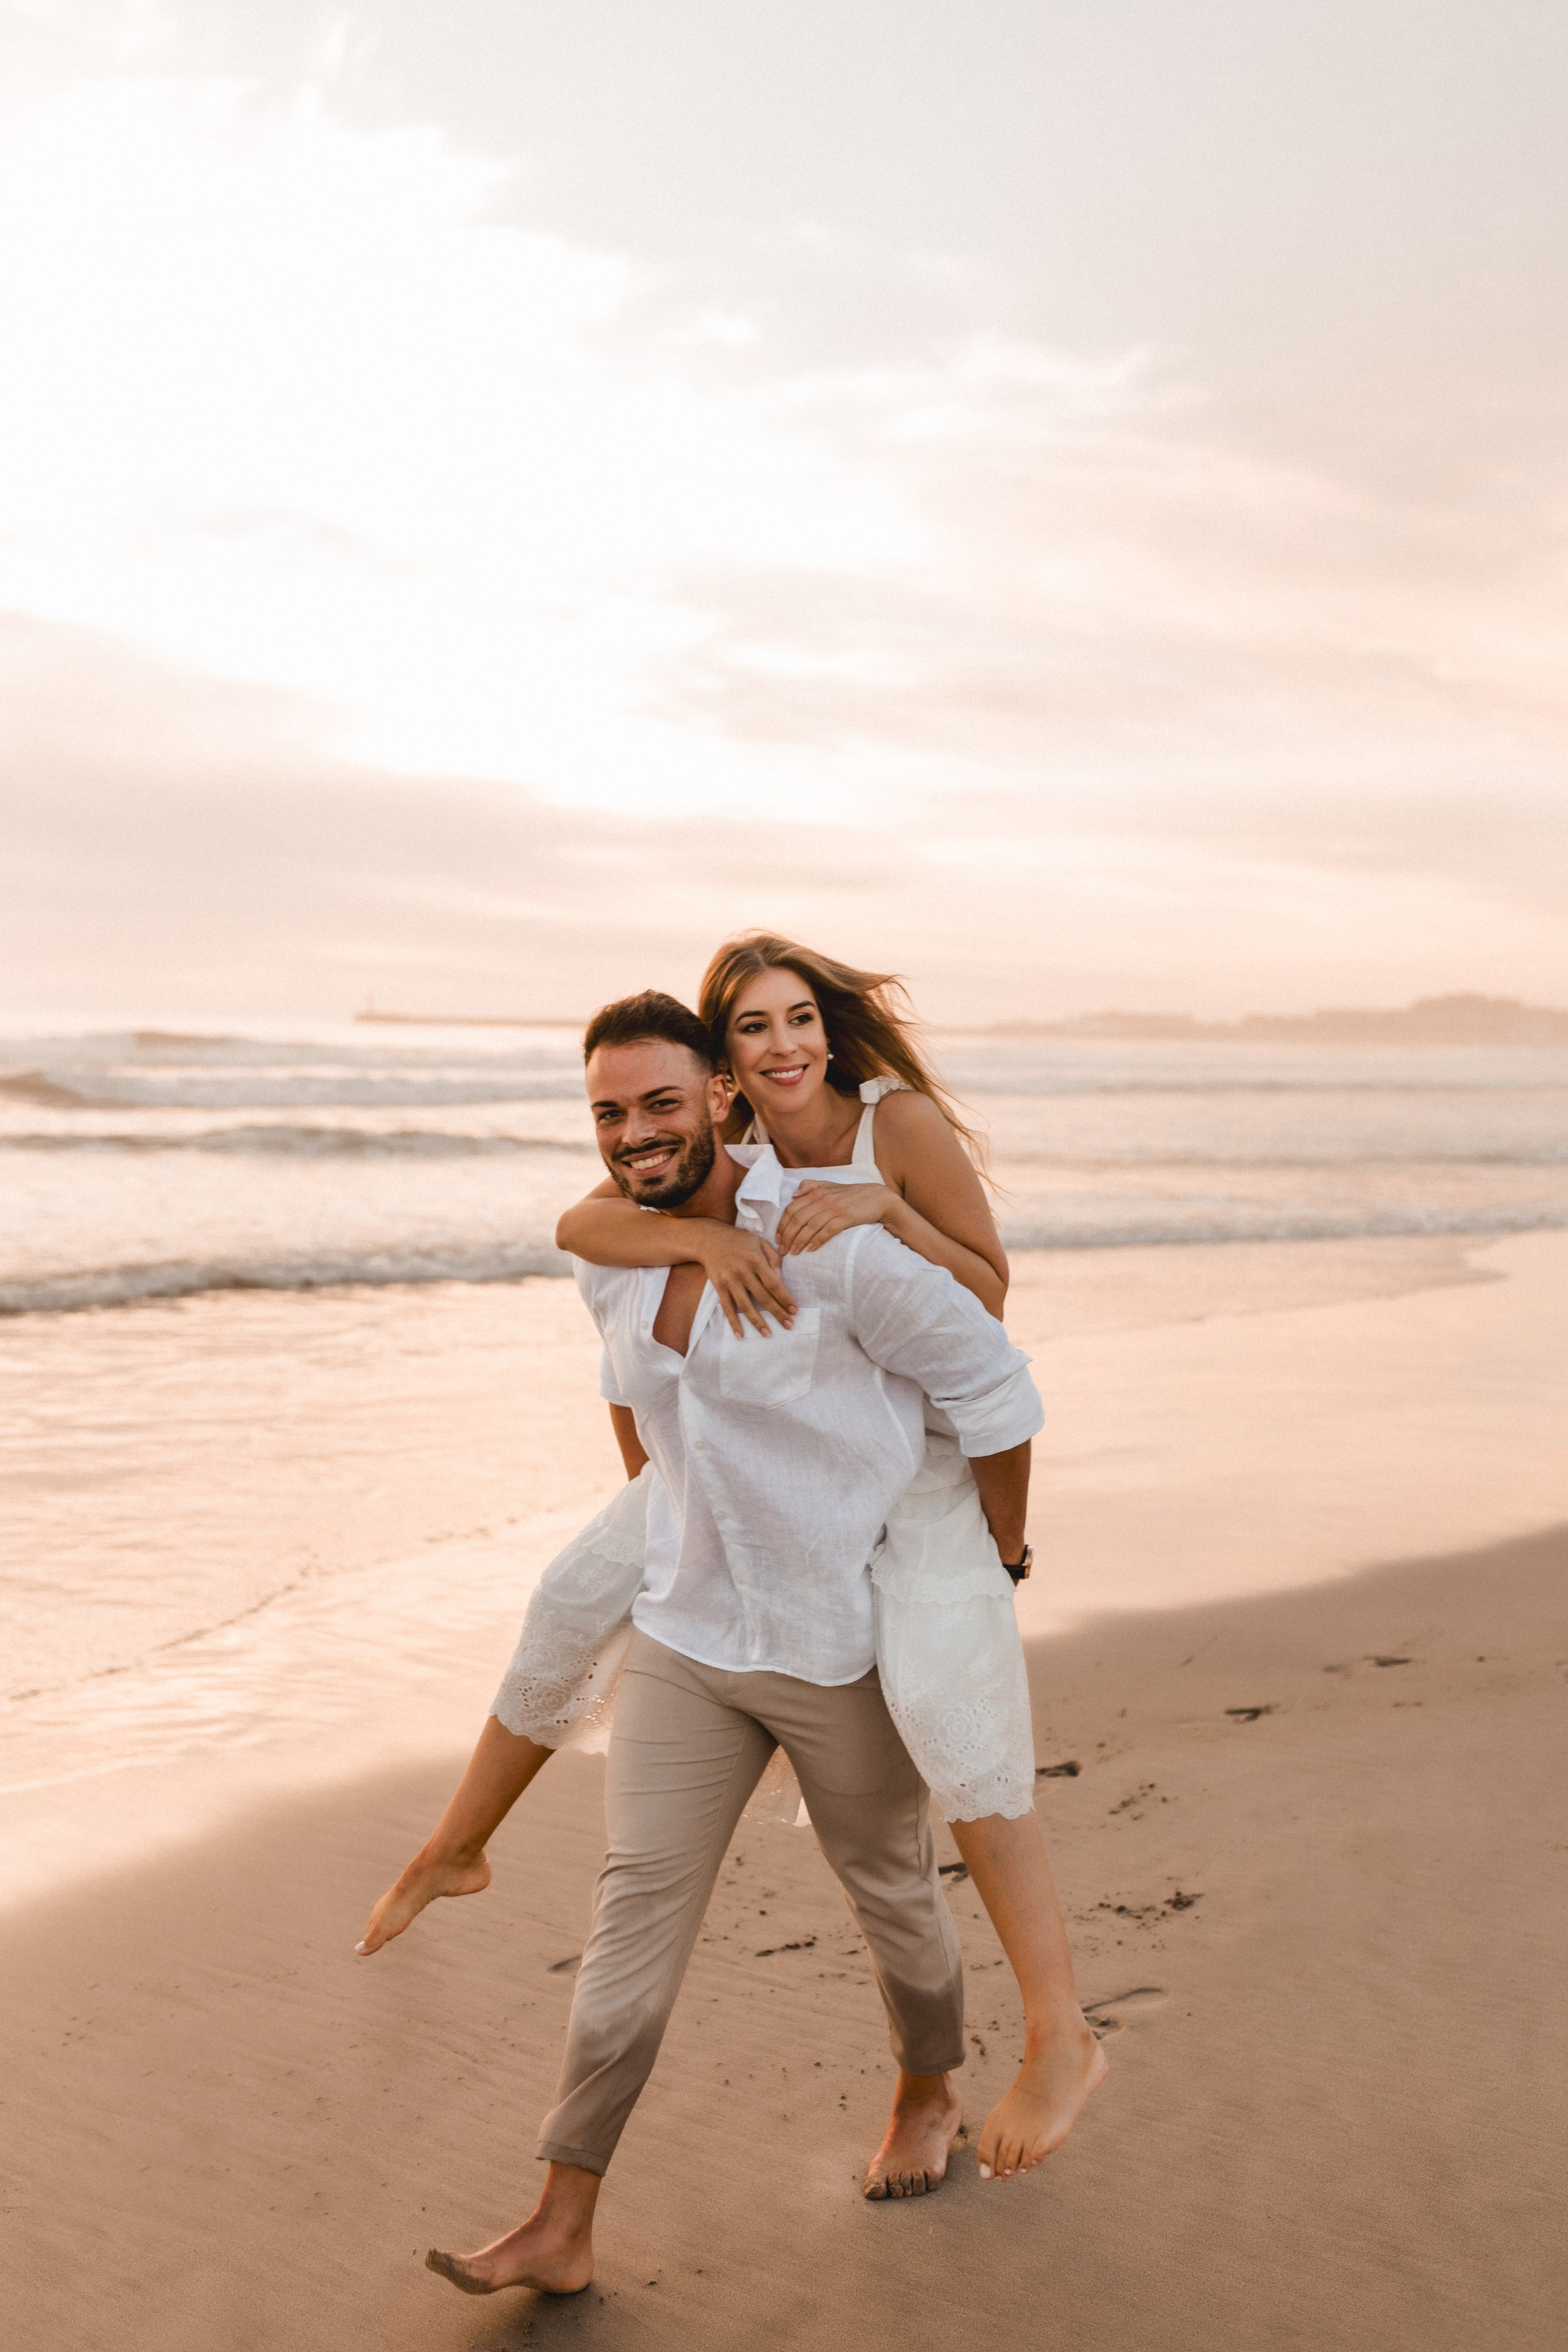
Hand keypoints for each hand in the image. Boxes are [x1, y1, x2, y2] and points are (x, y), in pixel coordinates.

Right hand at [691, 1221, 796, 1335]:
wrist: (709, 1239)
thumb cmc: (739, 1240)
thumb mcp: (760, 1242)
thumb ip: (774, 1258)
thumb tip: (780, 1278)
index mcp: (756, 1260)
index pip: (774, 1283)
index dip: (785, 1298)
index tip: (794, 1311)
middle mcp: (743, 1271)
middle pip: (763, 1297)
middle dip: (777, 1313)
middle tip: (789, 1325)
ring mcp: (730, 1280)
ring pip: (745, 1305)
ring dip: (757, 1321)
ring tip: (768, 1334)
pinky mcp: (719, 1287)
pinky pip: (727, 1308)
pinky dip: (733, 1322)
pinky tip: (741, 1335)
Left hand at [775, 1180, 898, 1257]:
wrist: (878, 1198)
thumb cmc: (851, 1195)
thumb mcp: (829, 1186)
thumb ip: (810, 1186)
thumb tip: (792, 1195)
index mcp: (816, 1192)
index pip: (791, 1209)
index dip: (782, 1225)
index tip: (777, 1239)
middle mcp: (823, 1199)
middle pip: (798, 1219)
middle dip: (788, 1236)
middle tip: (783, 1250)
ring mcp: (835, 1208)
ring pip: (810, 1226)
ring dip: (799, 1241)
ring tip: (793, 1253)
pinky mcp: (846, 1217)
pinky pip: (828, 1230)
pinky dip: (817, 1240)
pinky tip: (811, 1249)